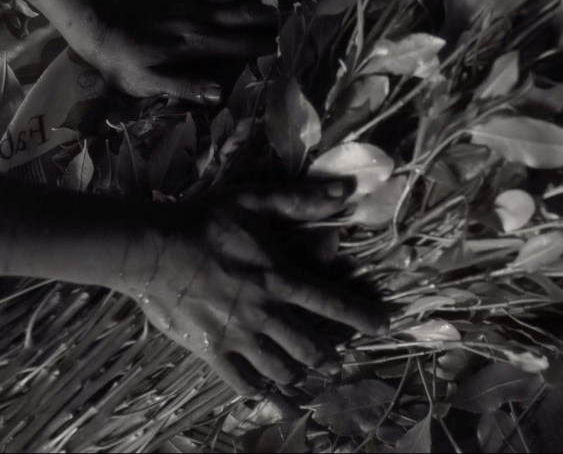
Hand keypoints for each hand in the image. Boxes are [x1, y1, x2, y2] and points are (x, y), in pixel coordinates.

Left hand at [84, 0, 275, 104]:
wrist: (93, 21)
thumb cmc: (121, 60)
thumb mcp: (148, 82)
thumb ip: (185, 87)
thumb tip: (220, 95)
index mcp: (197, 43)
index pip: (243, 44)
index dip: (268, 46)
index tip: (290, 48)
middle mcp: (201, 17)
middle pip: (246, 12)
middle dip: (273, 16)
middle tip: (297, 19)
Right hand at [126, 181, 387, 395]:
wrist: (151, 249)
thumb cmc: (205, 221)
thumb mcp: (255, 200)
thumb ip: (301, 200)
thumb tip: (346, 190)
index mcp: (279, 277)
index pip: (331, 301)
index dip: (362, 315)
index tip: (384, 325)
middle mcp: (264, 312)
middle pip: (309, 346)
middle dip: (329, 358)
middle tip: (339, 364)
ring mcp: (238, 334)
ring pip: (280, 367)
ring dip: (300, 376)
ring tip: (309, 381)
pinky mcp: (211, 349)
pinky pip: (241, 381)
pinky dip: (260, 394)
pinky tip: (270, 399)